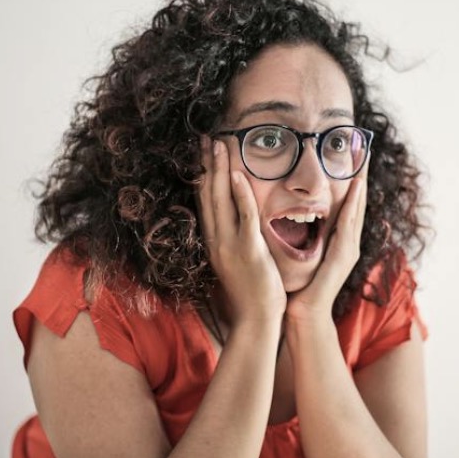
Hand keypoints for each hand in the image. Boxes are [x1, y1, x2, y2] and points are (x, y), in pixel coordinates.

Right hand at [198, 137, 286, 325]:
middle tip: (206, 138)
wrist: (256, 319)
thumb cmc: (251, 290)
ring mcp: (230, 245)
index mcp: (214, 240)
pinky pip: (245, 218)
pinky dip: (241, 196)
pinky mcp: (249, 251)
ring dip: (220, 171)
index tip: (202, 152)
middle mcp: (216, 239)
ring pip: (222, 201)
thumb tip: (236, 216)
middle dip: (207, 164)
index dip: (203, 174)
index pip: (205, 201)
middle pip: (208, 195)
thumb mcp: (236, 258)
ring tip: (219, 145)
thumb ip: (234, 236)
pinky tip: (239, 175)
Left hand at [286, 161, 368, 323]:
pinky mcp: (345, 255)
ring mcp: (350, 248)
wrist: (303, 311)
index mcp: (337, 238)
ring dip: (361, 186)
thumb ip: (302, 232)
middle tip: (363, 150)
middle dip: (361, 177)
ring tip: (363, 163)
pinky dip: (353, 205)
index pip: (346, 203)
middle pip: (357, 202)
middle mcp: (348, 241)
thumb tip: (293, 212)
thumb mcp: (300, 250)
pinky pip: (350, 224)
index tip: (351, 157)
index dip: (350, 181)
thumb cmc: (299, 283)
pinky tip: (356, 189)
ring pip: (357, 209)